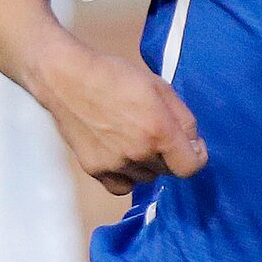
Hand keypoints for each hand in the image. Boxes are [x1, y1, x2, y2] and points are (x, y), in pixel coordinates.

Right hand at [34, 44, 206, 195]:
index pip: (191, 167)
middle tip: (155, 132)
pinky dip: (127, 176)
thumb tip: (193, 144)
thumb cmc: (114, 75)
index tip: (192, 146)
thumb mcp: (159, 87)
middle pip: (168, 170)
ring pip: (146, 178)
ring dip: (147, 164)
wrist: (65, 78)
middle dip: (169, 154)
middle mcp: (139, 152)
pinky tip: (121, 156)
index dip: (196, 156)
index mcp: (158, 131)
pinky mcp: (95, 169)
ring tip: (132, 138)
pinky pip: (122, 186)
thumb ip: (184, 118)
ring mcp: (115, 164)